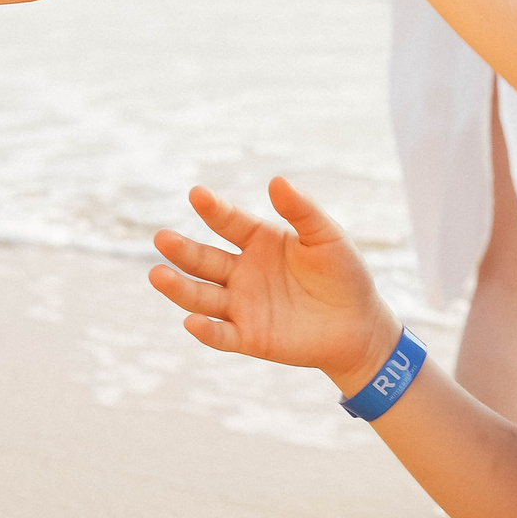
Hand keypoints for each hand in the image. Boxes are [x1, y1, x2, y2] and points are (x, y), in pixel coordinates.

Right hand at [151, 178, 401, 393]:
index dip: (214, 209)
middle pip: (205, 260)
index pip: (230, 222)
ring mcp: (243, 305)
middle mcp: (243, 271)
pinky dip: (206, 330)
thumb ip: (302, 211)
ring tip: (157, 275)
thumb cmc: (343, 273)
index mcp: (260, 241)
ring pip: (202, 296)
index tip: (197, 194)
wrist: (359, 324)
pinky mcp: (249, 337)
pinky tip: (192, 322)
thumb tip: (276, 180)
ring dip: (180, 288)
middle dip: (183, 250)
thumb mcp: (327, 237)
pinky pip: (222, 335)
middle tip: (162, 239)